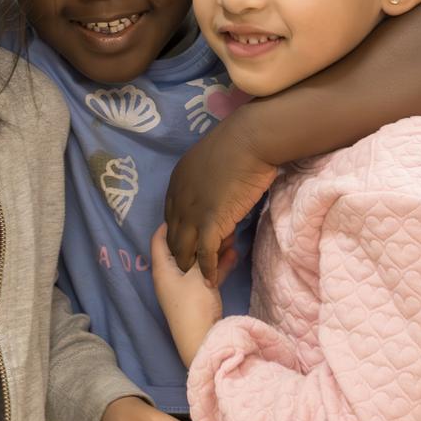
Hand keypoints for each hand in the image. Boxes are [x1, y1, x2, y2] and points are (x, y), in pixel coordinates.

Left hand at [152, 225, 223, 367]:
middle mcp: (168, 277)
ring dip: (210, 251)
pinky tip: (234, 255)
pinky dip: (216, 266)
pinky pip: (205, 276)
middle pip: (180, 250)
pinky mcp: (196, 298)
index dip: (169, 224)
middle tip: (213, 221)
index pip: (158, 240)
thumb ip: (205, 255)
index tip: (184, 210)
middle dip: (198, 236)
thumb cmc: (193, 305)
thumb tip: (213, 238)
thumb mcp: (198, 275)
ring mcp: (182, 288)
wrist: (201, 341)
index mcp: (161, 269)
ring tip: (229, 235)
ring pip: (196, 263)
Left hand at [163, 119, 275, 288]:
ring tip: (202, 279)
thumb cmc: (238, 145)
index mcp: (176, 184)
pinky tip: (212, 281)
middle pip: (174, 237)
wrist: (249, 140)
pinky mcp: (210, 223)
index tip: (191, 242)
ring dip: (193, 265)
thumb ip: (206, 179)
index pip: (171, 218)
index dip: (181, 232)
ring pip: (184, 249)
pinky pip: (204, 254)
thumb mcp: (210, 161)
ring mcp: (192, 213)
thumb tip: (214, 188)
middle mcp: (178, 201)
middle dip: (183, 254)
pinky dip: (207, 269)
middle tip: (197, 266)